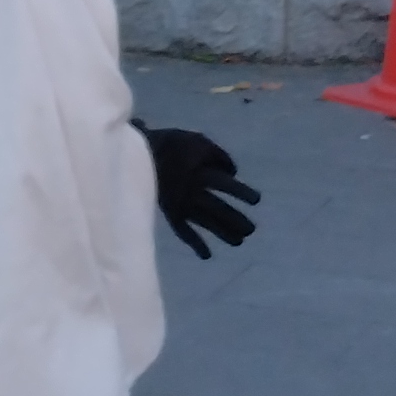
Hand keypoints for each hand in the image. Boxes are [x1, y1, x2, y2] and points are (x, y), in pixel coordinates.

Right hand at [135, 122, 261, 259]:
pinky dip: (195, 243)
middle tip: (251, 230)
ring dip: (223, 233)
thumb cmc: (171, 144)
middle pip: (219, 209)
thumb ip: (218, 155)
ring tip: (239, 242)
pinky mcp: (170, 212)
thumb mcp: (198, 140)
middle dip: (236, 220)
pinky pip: (182, 231)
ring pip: (205, 222)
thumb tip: (233, 172)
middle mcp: (194, 192)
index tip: (256, 201)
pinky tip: (206, 256)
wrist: (138, 153)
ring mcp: (181, 204)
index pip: (227, 185)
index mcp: (201, 173)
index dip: (242, 193)